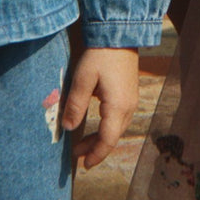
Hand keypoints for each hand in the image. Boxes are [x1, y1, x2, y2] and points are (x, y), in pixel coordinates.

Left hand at [62, 47, 138, 169]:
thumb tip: (68, 128)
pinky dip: (107, 127)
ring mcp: (131, 100)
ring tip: (83, 143)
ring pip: (117, 128)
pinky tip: (96, 124)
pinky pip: (119, 119)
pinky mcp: (130, 93)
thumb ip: (75, 104)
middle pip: (113, 137)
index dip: (96, 154)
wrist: (119, 34)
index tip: (83, 165)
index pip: (107, 140)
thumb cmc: (100, 55)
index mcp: (117, 107)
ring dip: (101, 138)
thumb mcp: (83, 79)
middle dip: (96, 148)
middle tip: (77, 155)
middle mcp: (129, 107)